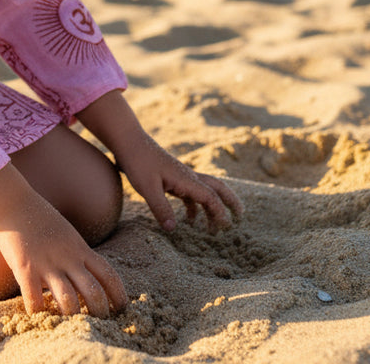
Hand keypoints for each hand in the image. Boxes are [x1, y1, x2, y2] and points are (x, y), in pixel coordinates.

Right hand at [0, 166, 126, 315]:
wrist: (13, 201)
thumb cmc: (38, 217)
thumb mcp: (67, 234)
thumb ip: (77, 254)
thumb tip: (84, 277)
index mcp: (80, 249)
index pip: (108, 275)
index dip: (119, 296)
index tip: (123, 310)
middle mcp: (68, 258)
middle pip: (94, 293)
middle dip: (100, 314)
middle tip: (98, 325)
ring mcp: (47, 264)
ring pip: (69, 301)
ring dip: (72, 319)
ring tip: (71, 327)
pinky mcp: (26, 268)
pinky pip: (35, 300)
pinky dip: (38, 314)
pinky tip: (38, 318)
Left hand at [115, 134, 242, 232]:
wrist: (128, 141)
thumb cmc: (137, 162)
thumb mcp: (146, 187)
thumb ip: (160, 207)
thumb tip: (173, 229)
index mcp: (186, 178)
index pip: (210, 197)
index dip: (220, 212)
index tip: (226, 227)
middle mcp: (187, 176)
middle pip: (217, 187)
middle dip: (230, 201)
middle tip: (241, 216)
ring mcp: (180, 176)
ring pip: (204, 191)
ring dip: (212, 208)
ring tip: (215, 228)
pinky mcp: (171, 177)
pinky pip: (190, 193)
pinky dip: (195, 207)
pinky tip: (190, 221)